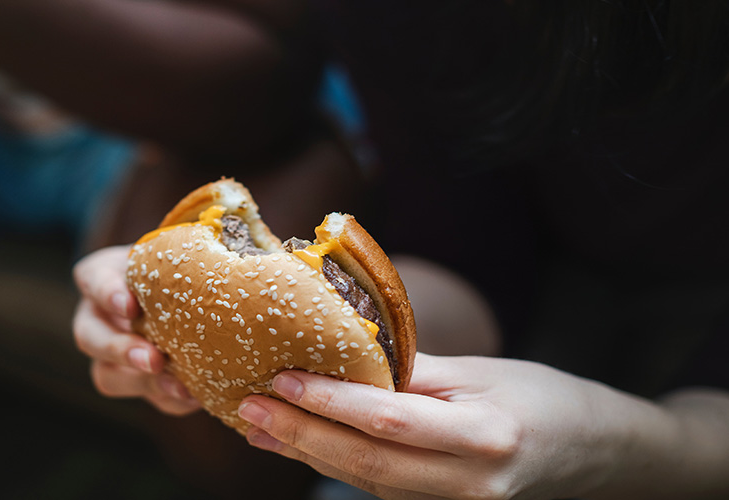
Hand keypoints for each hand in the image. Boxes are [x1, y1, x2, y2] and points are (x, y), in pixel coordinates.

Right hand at [72, 245, 199, 414]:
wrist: (194, 291)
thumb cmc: (183, 262)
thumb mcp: (180, 250)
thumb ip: (189, 250)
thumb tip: (233, 248)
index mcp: (103, 276)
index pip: (93, 279)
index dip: (107, 293)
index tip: (130, 306)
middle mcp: (97, 317)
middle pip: (90, 337)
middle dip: (120, 350)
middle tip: (154, 359)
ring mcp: (110, 354)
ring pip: (108, 375)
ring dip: (143, 383)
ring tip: (179, 387)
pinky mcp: (137, 381)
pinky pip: (146, 397)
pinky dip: (169, 398)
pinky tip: (194, 395)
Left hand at [237, 353, 649, 499]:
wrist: (596, 453)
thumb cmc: (544, 397)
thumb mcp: (484, 371)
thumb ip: (414, 371)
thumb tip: (346, 356)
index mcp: (485, 437)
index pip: (391, 421)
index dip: (331, 403)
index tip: (282, 380)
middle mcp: (469, 484)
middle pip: (367, 464)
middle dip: (301, 437)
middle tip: (248, 408)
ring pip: (368, 481)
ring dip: (309, 454)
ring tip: (259, 424)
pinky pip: (382, 488)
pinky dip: (338, 464)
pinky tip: (303, 442)